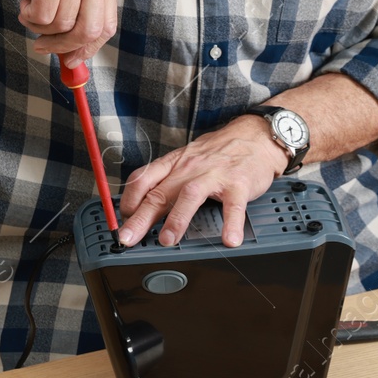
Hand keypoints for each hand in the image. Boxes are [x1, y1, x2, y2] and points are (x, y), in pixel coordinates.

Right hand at [0, 0, 116, 65]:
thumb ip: (76, 12)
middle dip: (63, 46)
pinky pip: (42, 18)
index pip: (106, 26)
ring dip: (39, 25)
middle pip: (88, 32)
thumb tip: (74, 57)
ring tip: (30, 5)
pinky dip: (28, 15)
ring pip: (61, 26)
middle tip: (42, 46)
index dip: (88, 48)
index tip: (72, 60)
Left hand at [116, 116, 289, 248]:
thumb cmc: (218, 152)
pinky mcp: (239, 183)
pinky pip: (233, 205)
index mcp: (175, 163)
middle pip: (160, 192)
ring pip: (190, 195)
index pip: (143, 179)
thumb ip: (167, 180)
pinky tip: (229, 239)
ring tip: (167, 241)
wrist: (255, 136)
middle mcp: (190, 168)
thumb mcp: (186, 160)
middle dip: (141, 217)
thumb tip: (143, 204)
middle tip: (128, 237)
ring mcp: (214, 175)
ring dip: (176, 219)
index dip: (128, 200)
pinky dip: (231, 223)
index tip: (121, 220)